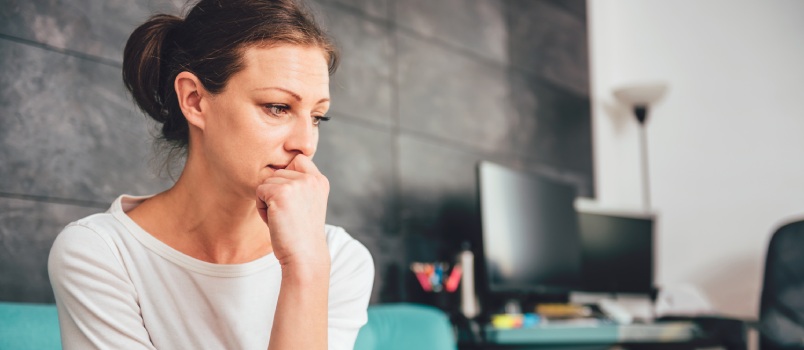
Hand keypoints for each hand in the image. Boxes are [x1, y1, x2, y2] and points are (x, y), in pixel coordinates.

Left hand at [256, 154, 330, 269]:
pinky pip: (259, 192)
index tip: (292, 200)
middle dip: (276, 192)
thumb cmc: (301, 234)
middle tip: (288, 214)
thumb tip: (277, 169)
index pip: (298, 159)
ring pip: (267, 182)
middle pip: (278, 172)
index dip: (288, 176)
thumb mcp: (308, 203)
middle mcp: (310, 178)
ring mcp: (296, 184)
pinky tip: (275, 221)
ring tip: (282, 218)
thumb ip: (300, 185)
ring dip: (268, 200)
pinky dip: (261, 208)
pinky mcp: (280, 193)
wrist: (304, 256)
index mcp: (320, 180)